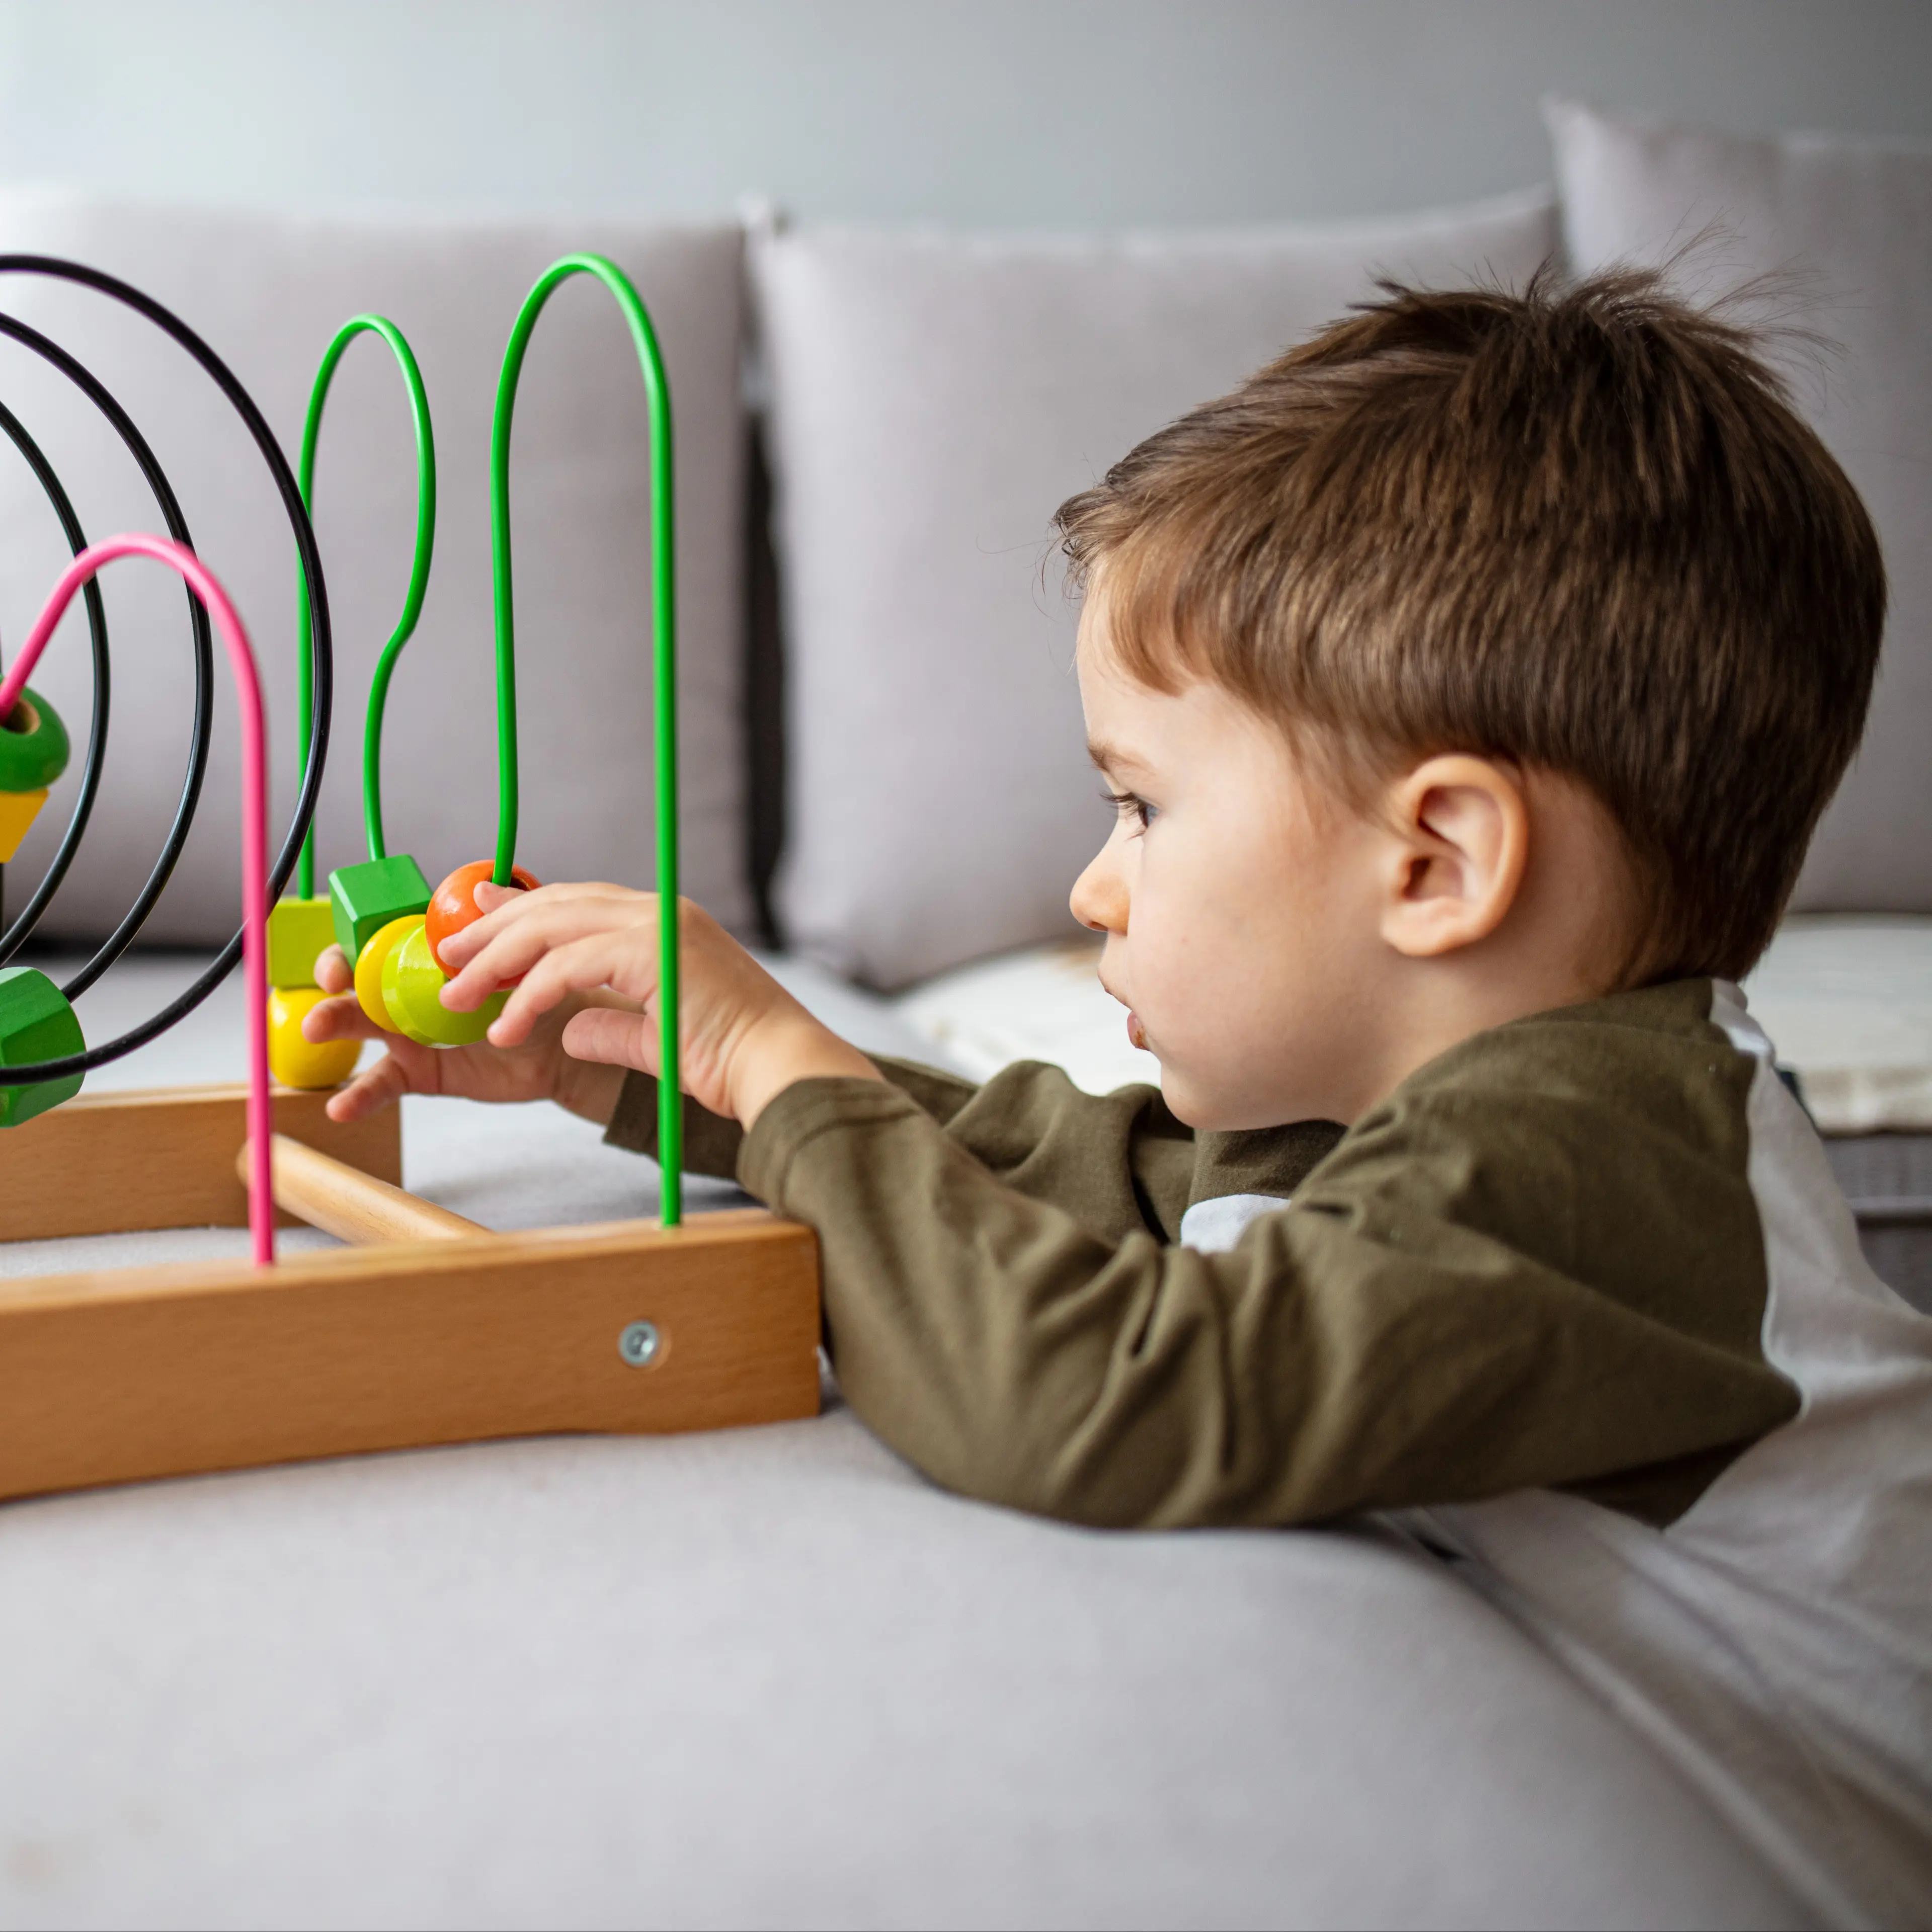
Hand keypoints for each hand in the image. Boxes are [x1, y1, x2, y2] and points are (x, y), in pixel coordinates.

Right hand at [300, 939, 629, 1125]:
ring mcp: (407, 1030)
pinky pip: (381, 1082)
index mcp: (424, 953)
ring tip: (313, 1028)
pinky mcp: (416, 1070)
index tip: (346, 956)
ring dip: (331, 1023)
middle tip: (331, 987)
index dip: (352, 943)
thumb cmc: (540, 997)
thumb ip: (501, 928)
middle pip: (356, 977)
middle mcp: (406, 989)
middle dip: (334, 977)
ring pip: (359, 1024)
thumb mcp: (523, 959)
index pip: (376, 938)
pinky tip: (339, 1107)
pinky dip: (358, 1096)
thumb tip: (484, 890)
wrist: (561, 1049)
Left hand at [438, 881, 881, 1126]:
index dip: (521, 912)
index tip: (475, 927)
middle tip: (447, 957)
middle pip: (556, 904)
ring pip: (552, 926)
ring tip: (457, 997)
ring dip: (495, 961)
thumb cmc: (731, 1060)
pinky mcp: (652, 953)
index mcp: (666, 922)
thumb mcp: (658, 1037)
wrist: (778, 1068)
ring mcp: (658, 926)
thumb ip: (611, 1024)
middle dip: (493, 929)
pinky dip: (527, 996)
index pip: (579, 904)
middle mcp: (660, 912)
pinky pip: (567, 966)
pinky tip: (504, 1029)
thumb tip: (569, 1028)